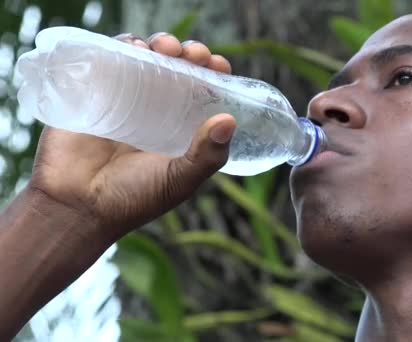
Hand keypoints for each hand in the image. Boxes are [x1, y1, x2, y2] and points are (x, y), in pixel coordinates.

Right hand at [27, 32, 236, 238]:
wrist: (76, 205)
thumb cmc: (132, 199)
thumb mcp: (179, 180)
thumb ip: (206, 156)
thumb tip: (229, 120)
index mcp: (181, 129)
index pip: (204, 91)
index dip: (214, 74)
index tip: (218, 66)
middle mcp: (157, 110)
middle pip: (179, 69)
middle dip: (190, 54)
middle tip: (192, 54)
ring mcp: (126, 99)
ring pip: (148, 59)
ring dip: (161, 44)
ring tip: (165, 48)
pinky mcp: (95, 92)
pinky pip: (111, 60)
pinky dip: (125, 45)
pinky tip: (135, 46)